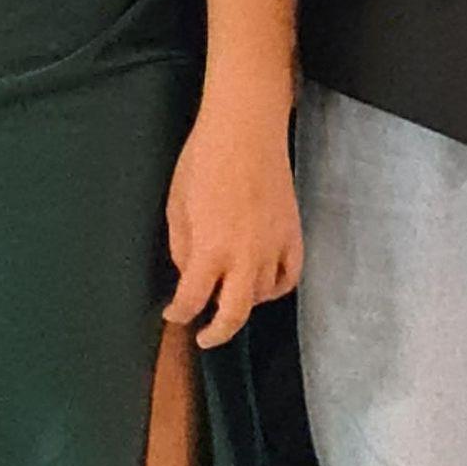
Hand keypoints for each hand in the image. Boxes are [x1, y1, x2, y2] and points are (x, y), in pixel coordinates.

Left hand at [164, 91, 302, 350]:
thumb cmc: (203, 159)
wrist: (246, 129)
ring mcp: (274, 245)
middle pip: (234, 314)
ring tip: (230, 299)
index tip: (174, 315)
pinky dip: (276, 288)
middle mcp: (245, 255)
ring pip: (263, 296)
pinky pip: (290, 275)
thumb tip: (190, 272)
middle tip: (205, 336)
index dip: (179, 312)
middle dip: (217, 332)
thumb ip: (182, 246)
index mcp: (210, 248)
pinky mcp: (293, 232)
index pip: (193, 298)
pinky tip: (264, 286)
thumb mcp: (177, 204)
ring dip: (244, 304)